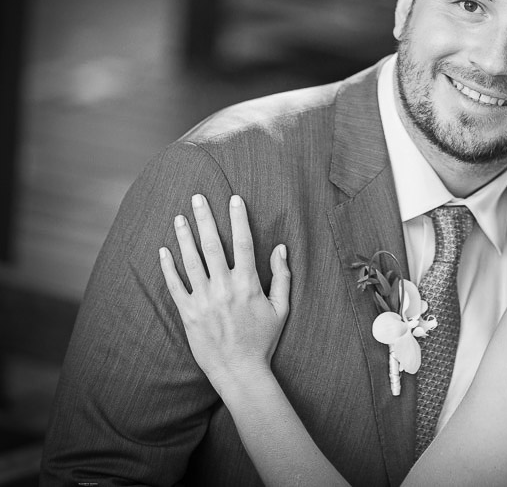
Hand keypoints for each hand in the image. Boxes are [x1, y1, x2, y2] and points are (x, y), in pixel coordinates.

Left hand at [159, 194, 290, 389]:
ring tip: (178, 217)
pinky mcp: (189, 314)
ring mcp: (205, 300)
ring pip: (191, 260)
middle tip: (197, 197)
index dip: (239, 218)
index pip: (244, 242)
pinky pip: (175, 285)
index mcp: (249, 283)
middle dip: (205, 218)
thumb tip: (281, 248)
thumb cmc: (264, 340)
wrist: (241, 371)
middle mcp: (225, 287)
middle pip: (213, 244)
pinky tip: (163, 251)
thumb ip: (282, 276)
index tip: (234, 198)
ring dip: (184, 236)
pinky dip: (168, 267)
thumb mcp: (281, 308)